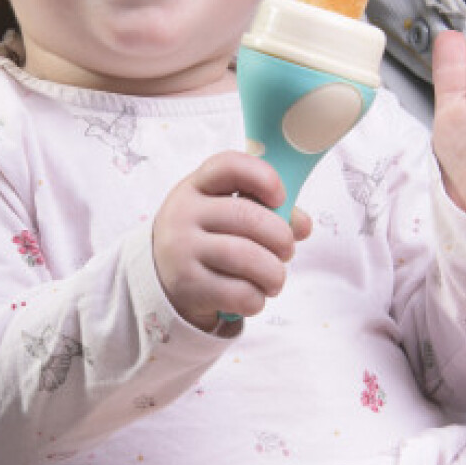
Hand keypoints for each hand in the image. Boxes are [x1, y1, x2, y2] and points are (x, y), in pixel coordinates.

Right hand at [152, 151, 309, 331]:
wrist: (162, 276)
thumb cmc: (207, 237)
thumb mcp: (227, 213)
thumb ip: (268, 210)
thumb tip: (302, 224)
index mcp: (197, 186)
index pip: (228, 166)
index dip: (262, 177)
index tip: (281, 197)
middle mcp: (184, 213)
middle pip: (247, 217)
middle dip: (281, 237)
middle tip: (287, 250)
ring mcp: (182, 249)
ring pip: (247, 257)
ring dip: (274, 272)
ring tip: (274, 278)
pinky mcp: (187, 286)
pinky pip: (238, 292)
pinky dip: (256, 298)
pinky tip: (252, 296)